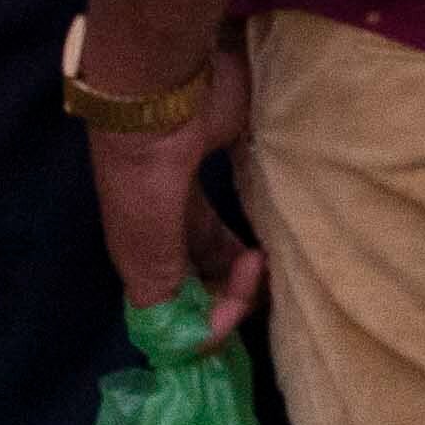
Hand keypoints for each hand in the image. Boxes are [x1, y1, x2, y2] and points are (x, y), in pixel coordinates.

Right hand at [83, 42, 255, 338]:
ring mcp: (196, 192)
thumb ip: (163, 286)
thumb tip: (184, 335)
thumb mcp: (143, 239)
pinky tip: (283, 226)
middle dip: (232, 295)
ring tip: (272, 257)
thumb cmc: (146, 170)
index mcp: (142, 251)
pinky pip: (248, 205)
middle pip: (201, 279)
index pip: (171, 308)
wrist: (161, 89)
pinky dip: (263, 222)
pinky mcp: (228, 158)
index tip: (236, 311)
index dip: (203, 324)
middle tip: (262, 276)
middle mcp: (166, 227)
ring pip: (224, 247)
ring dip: (247, 265)